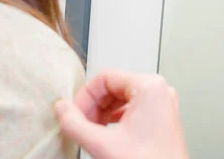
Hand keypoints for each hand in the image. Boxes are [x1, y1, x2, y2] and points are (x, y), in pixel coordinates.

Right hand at [55, 69, 187, 158]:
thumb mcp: (102, 145)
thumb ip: (75, 124)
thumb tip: (61, 108)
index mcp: (149, 87)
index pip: (105, 78)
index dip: (85, 97)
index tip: (73, 115)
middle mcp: (159, 90)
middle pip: (113, 86)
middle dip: (93, 106)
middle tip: (81, 126)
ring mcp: (162, 103)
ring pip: (121, 97)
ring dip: (102, 113)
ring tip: (92, 132)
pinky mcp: (162, 115)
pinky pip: (133, 107)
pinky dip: (115, 119)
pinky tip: (107, 134)